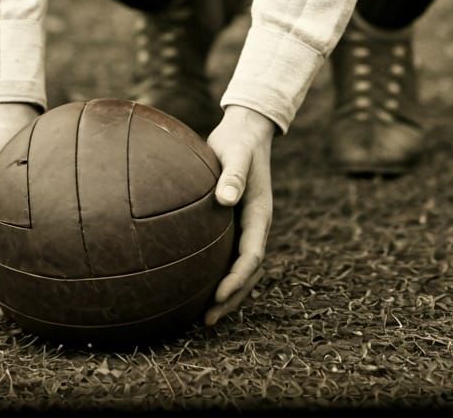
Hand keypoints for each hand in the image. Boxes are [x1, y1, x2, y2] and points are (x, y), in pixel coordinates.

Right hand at [0, 101, 40, 311]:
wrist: (11, 124)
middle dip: (0, 284)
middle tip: (13, 307)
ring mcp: (9, 213)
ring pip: (12, 248)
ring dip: (19, 270)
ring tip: (37, 292)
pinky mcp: (25, 205)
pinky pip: (30, 230)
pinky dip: (37, 246)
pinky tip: (57, 256)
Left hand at [204, 104, 275, 326]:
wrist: (244, 131)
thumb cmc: (238, 141)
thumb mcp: (237, 154)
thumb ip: (233, 174)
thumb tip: (226, 198)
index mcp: (259, 214)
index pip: (252, 256)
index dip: (237, 279)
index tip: (218, 295)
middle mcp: (255, 226)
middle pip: (247, 273)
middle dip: (230, 298)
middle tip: (206, 320)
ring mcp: (245, 227)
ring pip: (239, 269)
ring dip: (225, 293)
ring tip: (201, 316)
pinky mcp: (232, 224)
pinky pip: (226, 255)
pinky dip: (216, 273)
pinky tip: (193, 284)